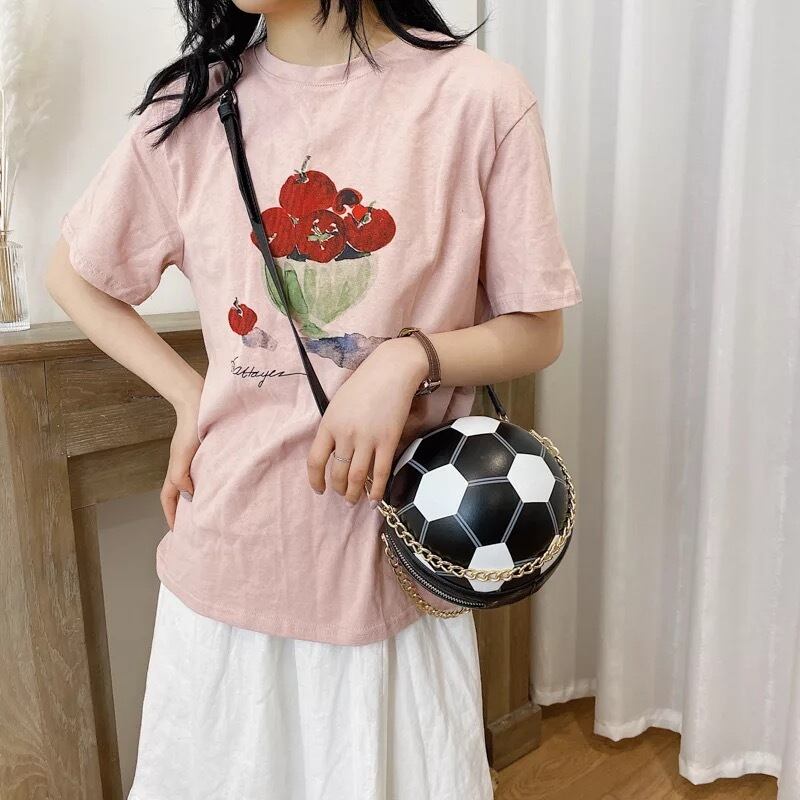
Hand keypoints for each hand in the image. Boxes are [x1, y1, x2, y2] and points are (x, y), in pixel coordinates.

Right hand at [160, 387, 201, 528]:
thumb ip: (181, 476)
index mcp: (175, 470)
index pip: (169, 498)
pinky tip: (222, 487)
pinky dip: (212, 483)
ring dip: (199, 498)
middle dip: (185, 511)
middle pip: (181, 494)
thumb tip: (189, 495)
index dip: (171, 515)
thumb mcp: (183, 455)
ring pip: (195, 484)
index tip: (177, 531)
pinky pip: (208, 474)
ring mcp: (196, 461)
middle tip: (196, 526)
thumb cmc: (190, 428)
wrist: (199, 403)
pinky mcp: (208, 453)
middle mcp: (185, 467)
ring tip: (210, 512)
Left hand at [307, 336, 428, 504]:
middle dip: (338, 489)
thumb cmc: (364, 384)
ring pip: (357, 477)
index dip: (315, 480)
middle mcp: (345, 434)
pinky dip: (376, 490)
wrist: (391, 370)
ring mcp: (367, 439)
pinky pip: (381, 473)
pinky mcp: (388, 441)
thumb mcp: (338, 404)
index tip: (319, 489)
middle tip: (342, 495)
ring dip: (354, 494)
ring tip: (354, 500)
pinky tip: (374, 500)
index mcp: (328, 424)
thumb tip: (333, 453)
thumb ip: (333, 428)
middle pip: (337, 473)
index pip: (315, 461)